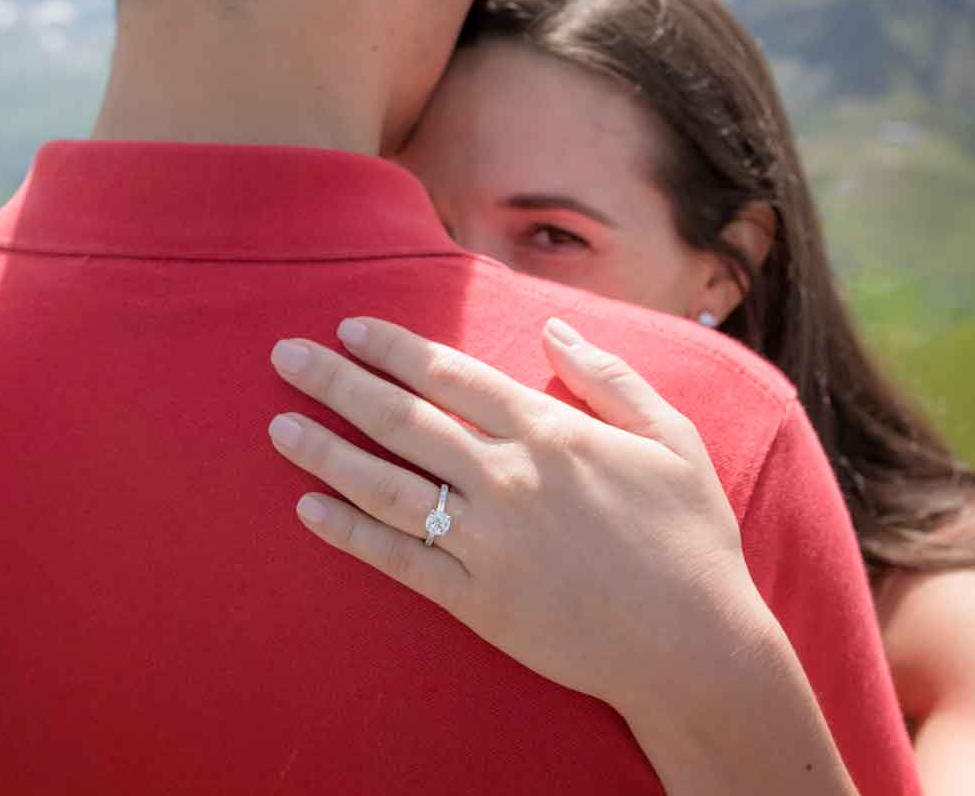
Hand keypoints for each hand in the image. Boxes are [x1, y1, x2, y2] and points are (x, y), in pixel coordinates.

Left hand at [267, 316, 765, 724]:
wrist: (695, 646)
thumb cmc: (691, 539)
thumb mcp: (672, 439)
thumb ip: (610, 378)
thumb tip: (556, 328)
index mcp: (551, 432)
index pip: (451, 374)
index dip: (394, 347)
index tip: (350, 328)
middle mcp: (508, 479)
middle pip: (402, 419)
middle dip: (337, 381)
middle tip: (285, 356)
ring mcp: (487, 542)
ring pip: (386, 485)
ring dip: (326, 451)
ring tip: (279, 426)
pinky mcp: (477, 601)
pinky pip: (398, 559)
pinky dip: (349, 533)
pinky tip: (308, 508)